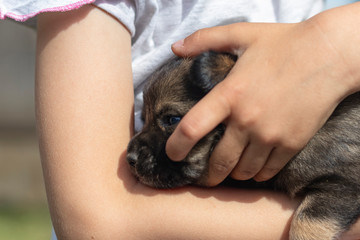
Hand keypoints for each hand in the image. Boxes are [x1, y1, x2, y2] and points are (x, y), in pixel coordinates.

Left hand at [165, 13, 357, 185]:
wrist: (330, 54)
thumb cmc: (284, 43)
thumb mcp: (242, 33)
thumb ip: (205, 39)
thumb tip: (175, 47)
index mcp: (229, 94)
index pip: (192, 128)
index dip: (176, 146)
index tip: (172, 155)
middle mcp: (247, 120)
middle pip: (219, 161)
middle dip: (209, 175)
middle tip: (206, 176)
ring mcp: (270, 135)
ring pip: (244, 171)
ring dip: (234, 173)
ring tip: (232, 169)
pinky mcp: (292, 143)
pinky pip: (269, 170)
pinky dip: (259, 173)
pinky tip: (256, 167)